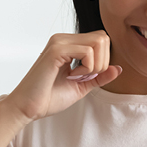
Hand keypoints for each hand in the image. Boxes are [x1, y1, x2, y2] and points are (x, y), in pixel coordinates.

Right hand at [2, 31, 121, 123]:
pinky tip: (71, 77)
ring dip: (95, 65)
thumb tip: (119, 68)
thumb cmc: (49, 97)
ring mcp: (59, 42)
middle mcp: (64, 38)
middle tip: (84, 77)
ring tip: (76, 77)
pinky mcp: (56, 50)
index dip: (103, 60)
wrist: (27, 108)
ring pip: (98, 42)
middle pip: (103, 38)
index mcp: (69, 44)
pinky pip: (88, 52)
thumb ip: (100, 76)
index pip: (101, 40)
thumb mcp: (82, 86)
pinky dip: (87, 68)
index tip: (87, 76)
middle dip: (102, 62)